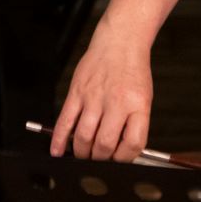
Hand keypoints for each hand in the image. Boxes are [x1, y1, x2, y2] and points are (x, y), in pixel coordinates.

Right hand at [50, 37, 153, 163]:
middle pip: (104, 144)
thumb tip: (120, 152)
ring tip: (84, 154)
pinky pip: (65, 120)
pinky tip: (57, 151)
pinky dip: (59, 139)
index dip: (126, 158)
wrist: (120, 42)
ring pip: (83, 137)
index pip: (133, 143)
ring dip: (81, 152)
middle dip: (100, 160)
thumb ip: (134, 124)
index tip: (120, 160)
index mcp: (137, 105)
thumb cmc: (132, 71)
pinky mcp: (77, 91)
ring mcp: (94, 96)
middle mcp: (116, 102)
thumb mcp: (143, 98)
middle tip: (99, 160)